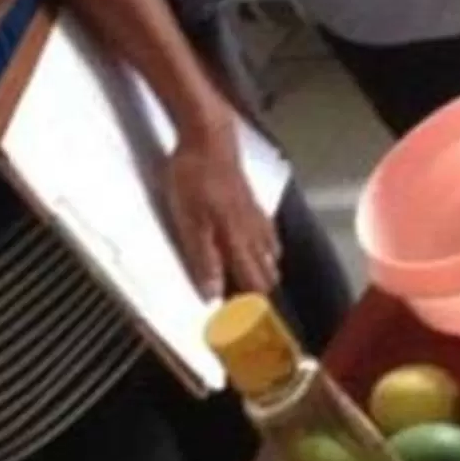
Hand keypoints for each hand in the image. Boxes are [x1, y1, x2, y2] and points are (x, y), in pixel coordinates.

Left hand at [160, 132, 279, 300]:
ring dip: (267, 268)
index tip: (250, 326)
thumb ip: (202, 258)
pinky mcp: (251, 197)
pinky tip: (268, 245)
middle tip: (253, 309)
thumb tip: (212, 294)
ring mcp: (254, 212)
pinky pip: (267, 229)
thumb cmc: (194, 177)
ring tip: (263, 283)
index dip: (252, 306)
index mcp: (236, 239)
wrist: (208, 134)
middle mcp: (252, 230)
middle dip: (262, 290)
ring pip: (270, 249)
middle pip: (266, 269)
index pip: (252, 282)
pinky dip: (269, 245)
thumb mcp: (189, 221)